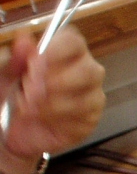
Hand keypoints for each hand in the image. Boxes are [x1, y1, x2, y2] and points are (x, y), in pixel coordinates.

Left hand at [0, 26, 104, 173]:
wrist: (7, 134)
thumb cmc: (7, 99)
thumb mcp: (3, 77)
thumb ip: (14, 60)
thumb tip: (25, 40)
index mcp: (63, 53)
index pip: (73, 41)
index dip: (57, 49)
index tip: (34, 61)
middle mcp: (84, 72)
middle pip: (88, 69)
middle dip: (56, 81)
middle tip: (28, 89)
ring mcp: (91, 97)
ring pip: (86, 96)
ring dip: (52, 102)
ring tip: (27, 107)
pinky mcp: (91, 121)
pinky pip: (82, 117)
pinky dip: (57, 118)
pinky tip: (40, 118)